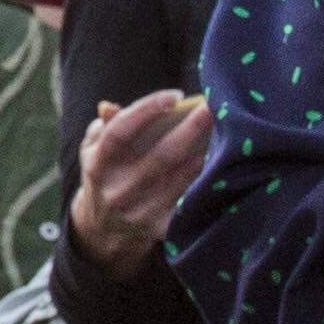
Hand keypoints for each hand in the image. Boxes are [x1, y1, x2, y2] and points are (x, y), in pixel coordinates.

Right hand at [69, 87, 215, 271]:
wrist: (105, 228)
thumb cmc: (107, 174)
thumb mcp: (94, 150)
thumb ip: (105, 126)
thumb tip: (110, 107)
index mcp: (98, 165)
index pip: (120, 133)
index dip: (147, 111)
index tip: (175, 95)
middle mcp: (119, 190)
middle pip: (162, 156)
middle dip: (193, 129)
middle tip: (215, 106)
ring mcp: (141, 212)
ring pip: (184, 177)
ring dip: (208, 152)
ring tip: (229, 130)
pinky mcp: (162, 227)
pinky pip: (192, 199)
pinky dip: (209, 180)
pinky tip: (225, 163)